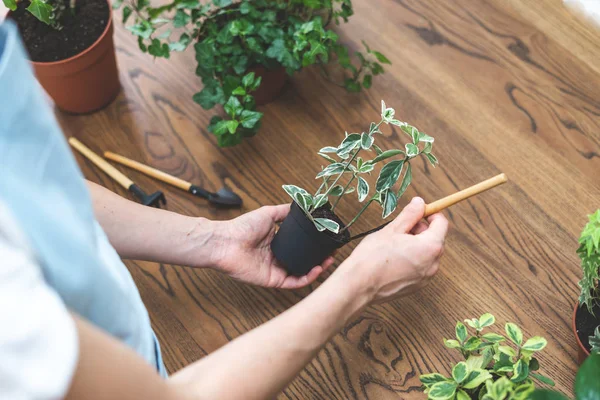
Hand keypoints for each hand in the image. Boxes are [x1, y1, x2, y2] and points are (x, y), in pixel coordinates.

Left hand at [211, 205, 334, 288]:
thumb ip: (285, 211)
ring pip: (301, 273)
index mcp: (277, 243)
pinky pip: (293, 282)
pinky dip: (306, 278)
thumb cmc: (242, 227)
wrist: (226, 241)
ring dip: (316, 269)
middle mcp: (278, 257)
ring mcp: (276, 269)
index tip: (326, 240)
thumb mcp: (269, 213)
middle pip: (303, 261)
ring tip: (328, 261)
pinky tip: (316, 270)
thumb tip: (302, 205)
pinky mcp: (273, 280)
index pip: (300, 247)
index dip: (314, 245)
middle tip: (332, 253)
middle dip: (319, 258)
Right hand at [338, 197, 447, 303]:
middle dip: (421, 230)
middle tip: (401, 228)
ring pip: (427, 254)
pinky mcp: (416, 286)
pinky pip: (420, 267)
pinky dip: (412, 259)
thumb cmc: (373, 257)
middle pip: (435, 239)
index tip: (418, 211)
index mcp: (430, 247)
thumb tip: (420, 203)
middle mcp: (433, 264)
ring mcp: (425, 278)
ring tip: (394, 244)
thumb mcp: (392, 229)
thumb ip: (410, 215)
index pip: (442, 224)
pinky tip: (394, 258)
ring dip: (416, 245)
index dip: (431, 214)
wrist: (359, 285)